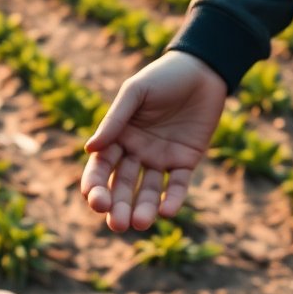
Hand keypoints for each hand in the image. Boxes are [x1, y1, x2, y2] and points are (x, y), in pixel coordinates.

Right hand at [81, 51, 228, 231]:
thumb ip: (115, 120)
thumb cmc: (163, 76)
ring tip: (139, 224)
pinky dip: (173, 200)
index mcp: (117, 136)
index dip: (95, 185)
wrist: (202, 69)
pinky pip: (178, 185)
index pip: (101, 167)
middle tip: (117, 223)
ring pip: (149, 191)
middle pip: (122, 185)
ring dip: (143, 208)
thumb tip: (89, 149)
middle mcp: (136, 151)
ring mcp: (160, 158)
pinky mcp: (185, 161)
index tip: (94, 200)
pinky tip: (166, 212)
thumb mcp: (135, 92)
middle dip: (117, 205)